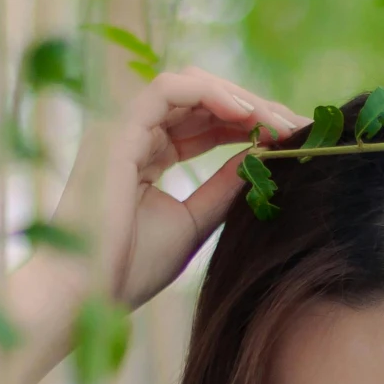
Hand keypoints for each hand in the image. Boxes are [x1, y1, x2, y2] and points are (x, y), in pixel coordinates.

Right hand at [34, 68, 304, 323]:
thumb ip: (223, 187)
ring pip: (189, 87)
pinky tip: (246, 113)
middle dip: (253, 108)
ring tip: (278, 120)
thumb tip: (261, 156)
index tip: (293, 138)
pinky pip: (167, 90)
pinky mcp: (116, 130)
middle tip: (299, 125)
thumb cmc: (128, 268)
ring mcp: (122, 129)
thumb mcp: (193, 222)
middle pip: (202, 101)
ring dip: (238, 99)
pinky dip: (209, 93)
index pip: (206, 124)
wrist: (84, 295)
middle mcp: (134, 135)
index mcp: (147, 156)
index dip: (250, 125)